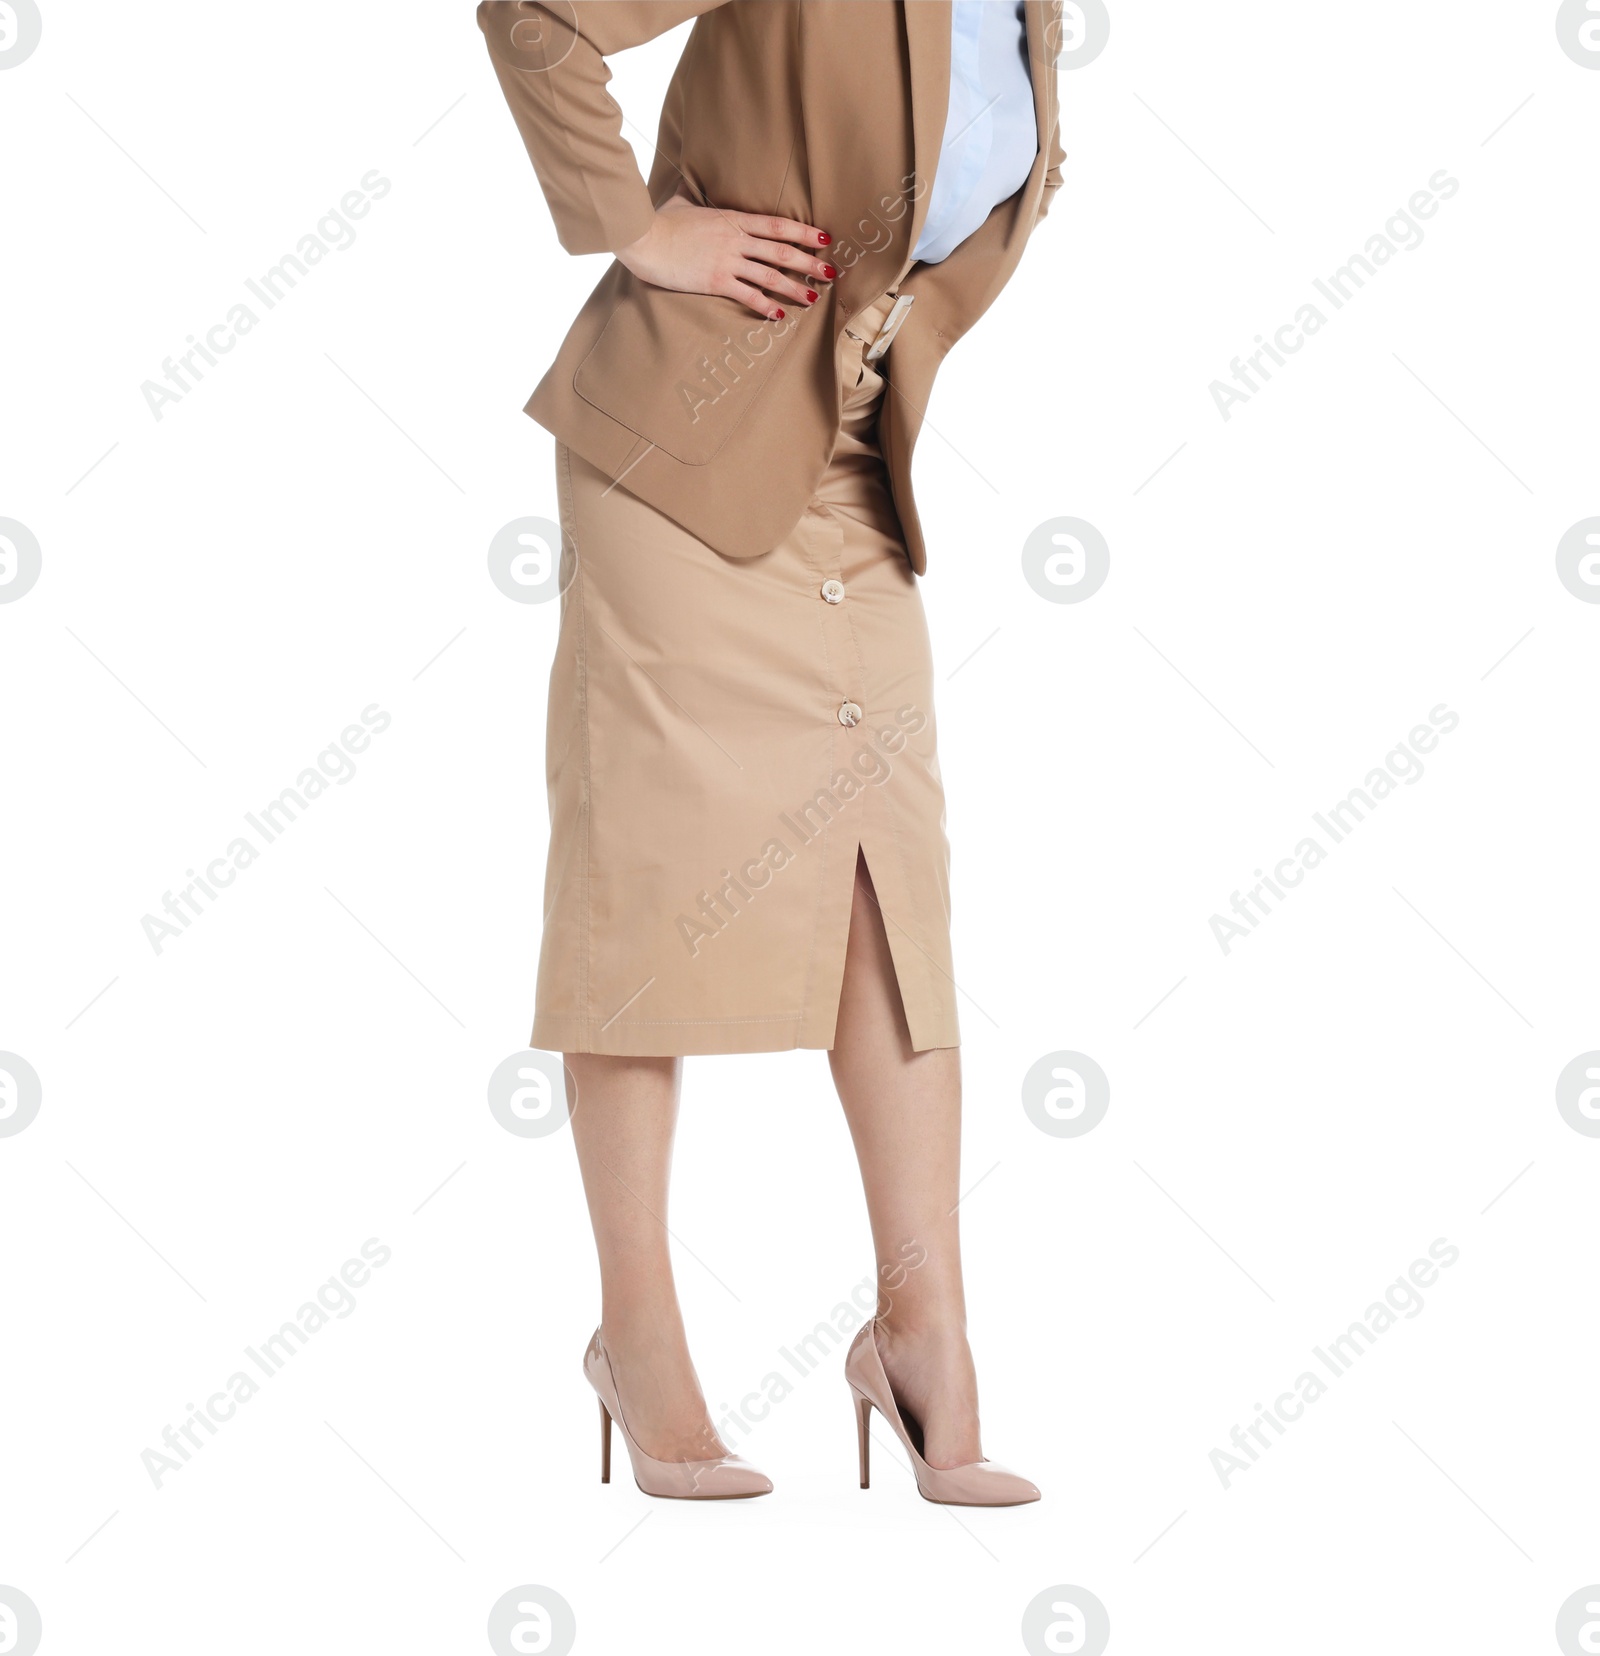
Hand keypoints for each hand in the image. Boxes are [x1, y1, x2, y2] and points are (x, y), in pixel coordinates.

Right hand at [615, 193, 837, 319]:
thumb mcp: (683, 203)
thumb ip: (696, 199)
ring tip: (815, 298)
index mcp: (732, 220)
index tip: (824, 238)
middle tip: (831, 272)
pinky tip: (779, 314)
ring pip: (770, 276)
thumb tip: (692, 189)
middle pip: (781, 252)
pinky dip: (765, 305)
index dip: (803, 232)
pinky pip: (747, 295)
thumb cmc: (660, 221)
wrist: (643, 238)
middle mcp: (735, 240)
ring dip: (795, 288)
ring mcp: (727, 262)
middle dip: (810, 263)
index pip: (777, 225)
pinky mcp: (715, 281)